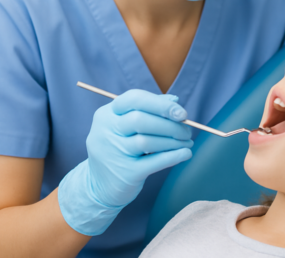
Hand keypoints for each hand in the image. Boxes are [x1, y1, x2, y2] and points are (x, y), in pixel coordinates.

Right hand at [58, 89, 192, 235]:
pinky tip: (184, 154)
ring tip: (186, 142)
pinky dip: (173, 156)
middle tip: (186, 131)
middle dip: (170, 124)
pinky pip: (154, 162)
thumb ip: (147, 110)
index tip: (181, 113)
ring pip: (147, 141)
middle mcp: (106, 131)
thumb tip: (174, 100)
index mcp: (107, 114)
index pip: (133, 99)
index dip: (160, 104)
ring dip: (173, 141)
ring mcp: (114, 152)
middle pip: (140, 119)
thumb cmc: (117, 149)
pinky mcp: (125, 172)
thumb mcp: (123, 127)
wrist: (98, 185)